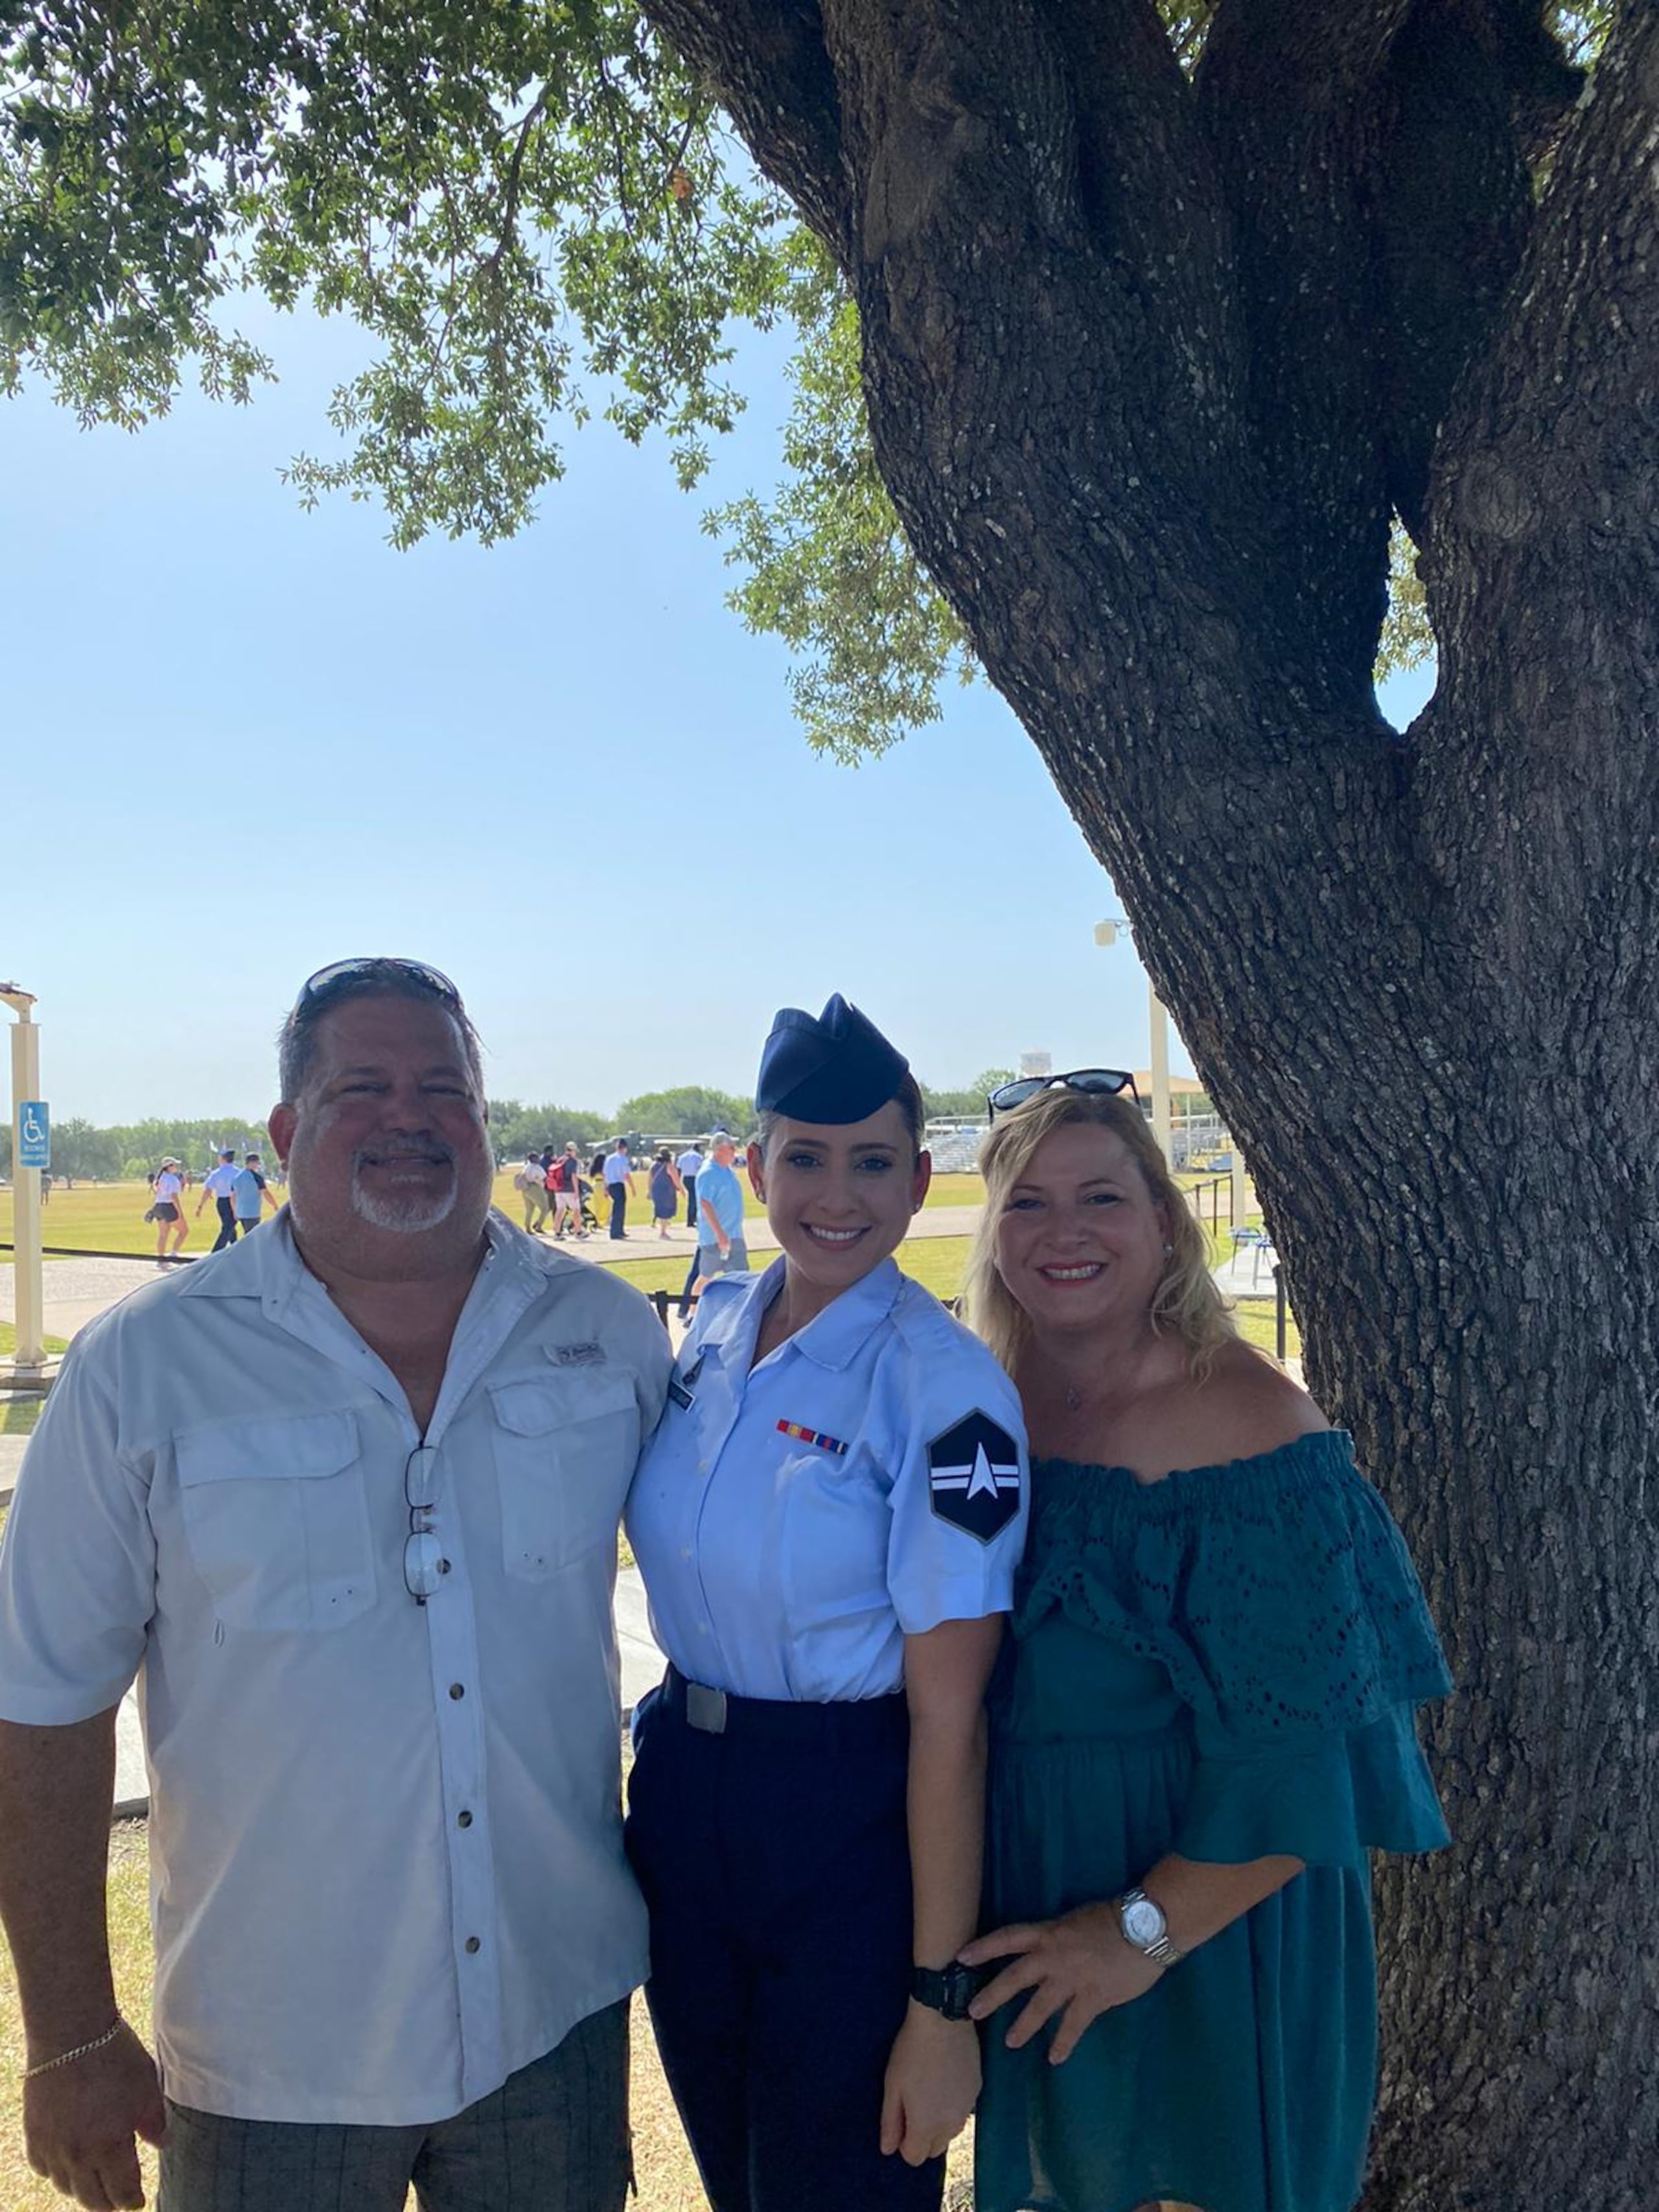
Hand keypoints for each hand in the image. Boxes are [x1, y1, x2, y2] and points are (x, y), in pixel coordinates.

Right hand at [23, 2022, 168, 2210]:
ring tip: (93, 2184)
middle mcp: (78, 2155)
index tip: (138, 2202)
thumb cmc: (115, 2057)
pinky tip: (64, 2165)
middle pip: (92, 2199)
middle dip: (108, 2205)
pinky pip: (42, 2167)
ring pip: (65, 2187)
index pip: (122, 2192)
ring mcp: (52, 2147)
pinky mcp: (34, 2133)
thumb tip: (164, 2144)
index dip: (132, 2201)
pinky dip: (54, 2172)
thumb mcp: (147, 2087)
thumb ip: (154, 2122)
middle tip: (117, 2202)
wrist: (71, 2034)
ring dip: (81, 2190)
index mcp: (110, 2147)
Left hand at [879, 2004, 979, 2165]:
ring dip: (938, 2124)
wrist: (944, 2020)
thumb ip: (890, 2122)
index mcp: (926, 2126)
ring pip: (950, 2132)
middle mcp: (950, 2124)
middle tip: (912, 2107)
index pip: (915, 2157)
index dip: (903, 2144)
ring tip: (928, 2092)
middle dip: (922, 2138)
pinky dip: (952, 2106)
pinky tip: (944, 2081)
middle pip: (935, 2149)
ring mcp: (967, 2108)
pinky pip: (962, 2111)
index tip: (899, 2121)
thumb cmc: (912, 2051)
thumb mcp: (893, 2086)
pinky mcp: (977, 2091)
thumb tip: (888, 2150)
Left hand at [959, 1904, 1163, 2063]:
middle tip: (972, 2011)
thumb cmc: (1113, 1918)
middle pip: (1015, 1977)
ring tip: (1010, 2042)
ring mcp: (1072, 1979)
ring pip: (1040, 2006)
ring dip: (1024, 2025)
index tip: (960, 1958)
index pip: (1008, 1938)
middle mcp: (1054, 1957)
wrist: (1145, 1928)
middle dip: (992, 1995)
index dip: (984, 1947)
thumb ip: (1058, 1938)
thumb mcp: (1075, 1920)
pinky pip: (1073, 2025)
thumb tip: (1048, 1954)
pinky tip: (1055, 2058)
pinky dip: (1063, 2043)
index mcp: (1049, 1933)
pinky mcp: (1093, 1998)